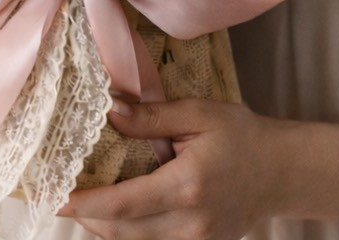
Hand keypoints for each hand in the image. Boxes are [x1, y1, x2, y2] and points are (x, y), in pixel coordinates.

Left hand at [60, 98, 284, 239]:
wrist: (280, 171)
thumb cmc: (240, 135)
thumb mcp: (198, 114)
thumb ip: (152, 118)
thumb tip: (109, 110)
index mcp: (188, 185)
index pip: (124, 205)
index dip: (86, 204)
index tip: (58, 196)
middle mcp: (190, 223)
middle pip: (123, 232)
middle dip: (88, 217)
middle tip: (61, 196)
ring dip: (104, 229)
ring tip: (84, 205)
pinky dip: (129, 235)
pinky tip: (117, 217)